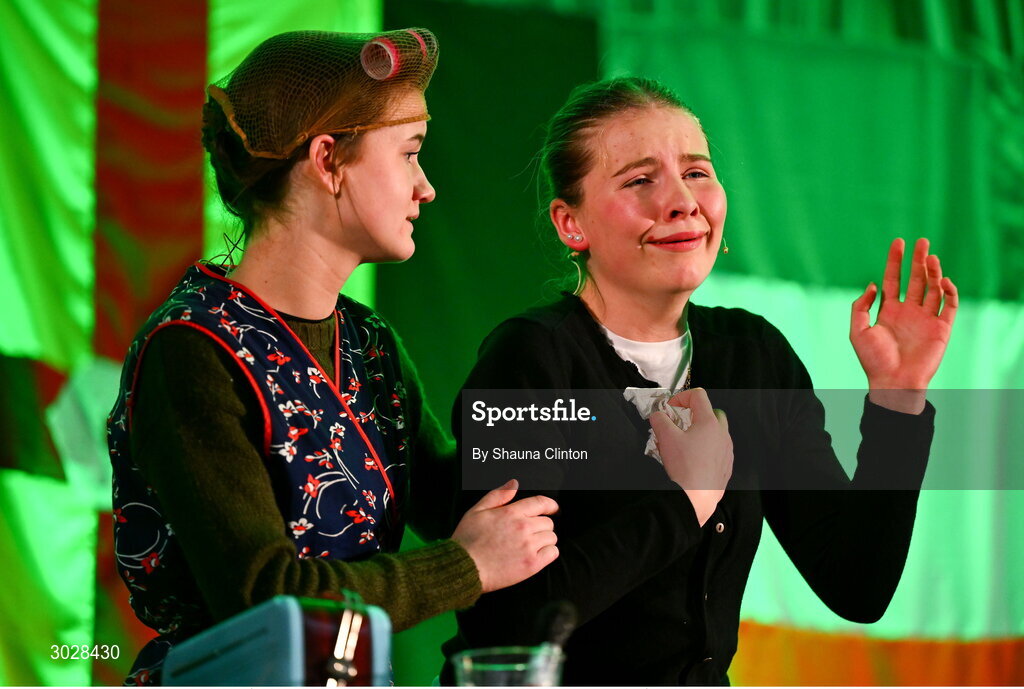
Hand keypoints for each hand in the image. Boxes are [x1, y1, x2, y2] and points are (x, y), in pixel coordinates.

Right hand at [452, 479, 558, 592]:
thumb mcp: (477, 511)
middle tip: (531, 533)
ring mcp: (528, 546)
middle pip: (548, 522)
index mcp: (511, 513)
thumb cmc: (467, 539)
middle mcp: (523, 527)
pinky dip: (548, 553)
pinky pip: (552, 553)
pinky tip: (536, 555)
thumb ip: (498, 495)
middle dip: (541, 526)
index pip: (541, 502)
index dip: (550, 505)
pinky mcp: (531, 564)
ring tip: (531, 545)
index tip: (553, 509)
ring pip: (551, 537)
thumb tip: (515, 483)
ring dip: (544, 540)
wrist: (463, 568)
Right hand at [650, 387, 732, 526]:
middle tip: (681, 424)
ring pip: (717, 433)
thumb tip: (658, 416)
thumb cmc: (684, 467)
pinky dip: (707, 450)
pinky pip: (719, 451)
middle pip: (713, 412)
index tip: (670, 407)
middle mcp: (722, 435)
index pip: (699, 396)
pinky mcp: (726, 467)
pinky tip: (694, 461)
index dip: (682, 397)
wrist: (696, 498)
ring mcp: (727, 451)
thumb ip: (659, 420)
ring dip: (702, 433)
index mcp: (709, 423)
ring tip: (685, 445)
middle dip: (696, 414)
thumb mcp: (665, 438)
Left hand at [851, 238, 957, 410]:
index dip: (895, 261)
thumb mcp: (857, 331)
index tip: (899, 242)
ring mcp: (926, 319)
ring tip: (931, 257)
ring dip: (933, 272)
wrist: (893, 383)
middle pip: (915, 279)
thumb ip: (861, 306)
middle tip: (922, 241)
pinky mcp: (942, 328)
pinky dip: (949, 292)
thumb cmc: (873, 360)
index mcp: (888, 311)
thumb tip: (872, 284)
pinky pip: (950, 306)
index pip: (893, 279)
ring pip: (933, 288)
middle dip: (918, 260)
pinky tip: (942, 280)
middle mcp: (908, 312)